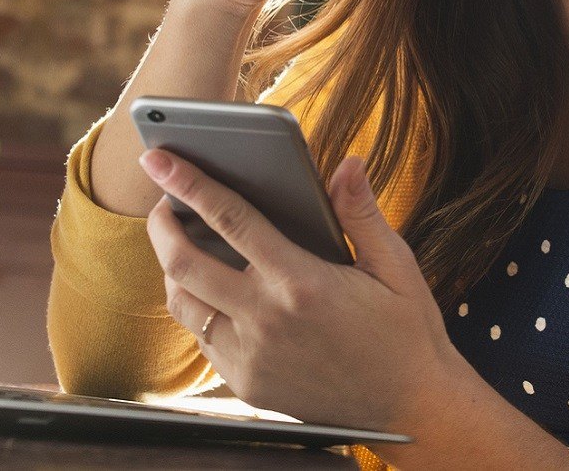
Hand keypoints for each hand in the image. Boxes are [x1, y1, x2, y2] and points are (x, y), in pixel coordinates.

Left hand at [138, 146, 459, 432]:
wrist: (409, 408)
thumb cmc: (405, 331)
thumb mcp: (396, 266)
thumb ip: (361, 214)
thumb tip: (347, 165)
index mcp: (302, 282)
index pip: (230, 220)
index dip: (190, 184)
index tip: (159, 160)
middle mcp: (267, 320)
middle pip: (184, 263)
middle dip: (161, 225)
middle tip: (163, 203)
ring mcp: (251, 357)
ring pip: (183, 305)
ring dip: (172, 269)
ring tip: (183, 244)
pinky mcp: (246, 385)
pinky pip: (202, 339)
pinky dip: (198, 309)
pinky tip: (213, 291)